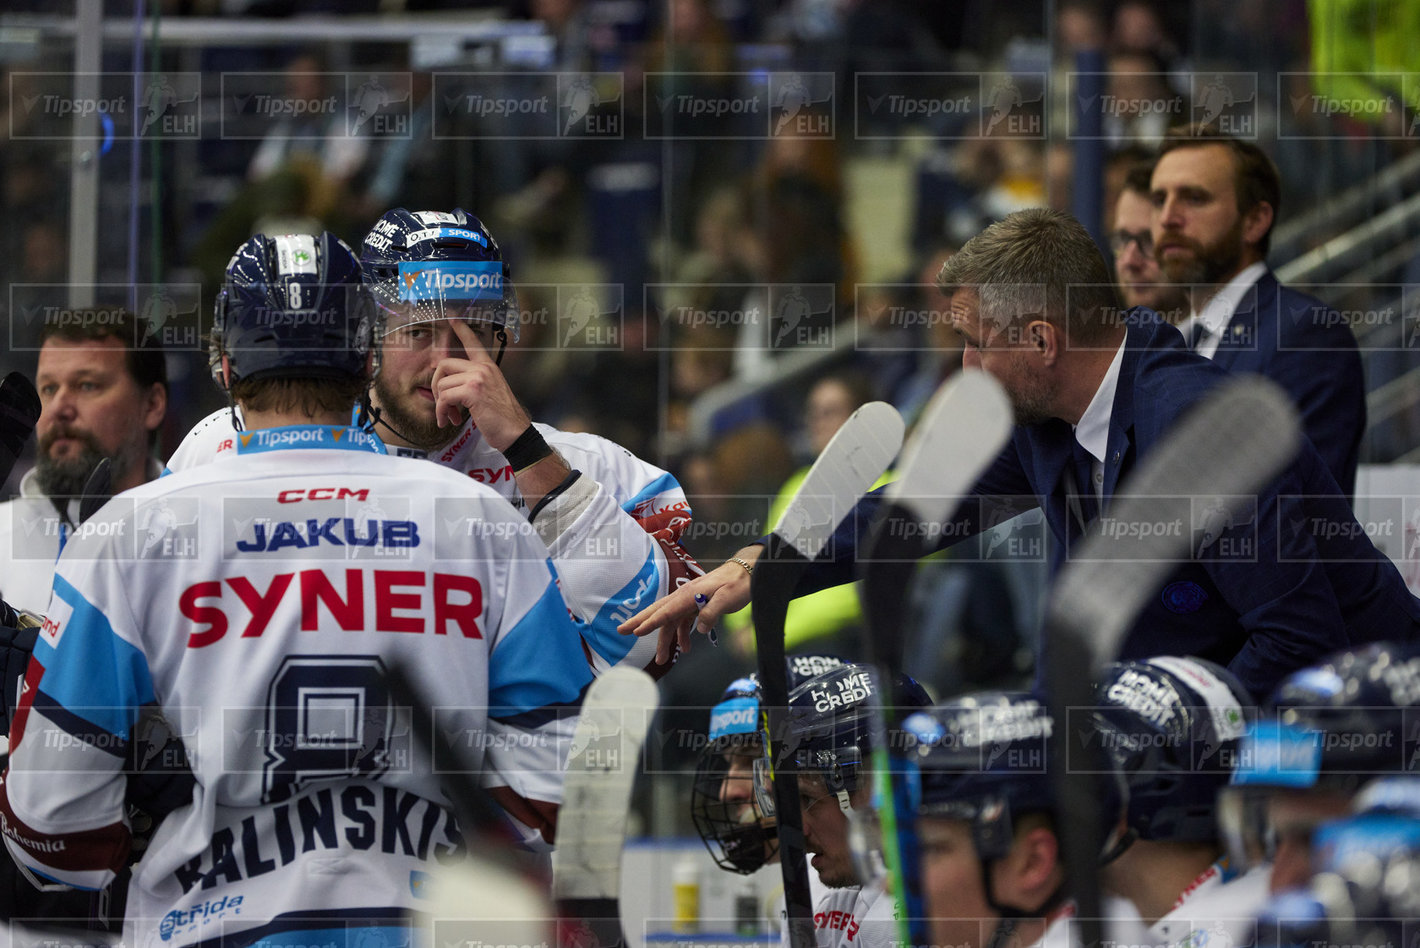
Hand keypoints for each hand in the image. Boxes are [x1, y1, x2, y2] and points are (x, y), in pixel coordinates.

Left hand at [431, 320, 529, 449]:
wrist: (515, 433)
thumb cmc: (503, 418)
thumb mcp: (490, 394)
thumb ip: (474, 384)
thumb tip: (449, 386)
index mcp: (489, 367)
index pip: (474, 343)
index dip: (462, 329)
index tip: (453, 317)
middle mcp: (483, 368)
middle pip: (444, 364)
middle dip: (436, 386)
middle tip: (442, 403)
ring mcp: (478, 378)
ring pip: (441, 384)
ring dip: (440, 405)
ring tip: (449, 417)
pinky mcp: (472, 391)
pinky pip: (444, 397)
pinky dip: (442, 412)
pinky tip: (449, 421)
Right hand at [618, 545, 761, 663]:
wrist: (747, 571)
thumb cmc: (738, 583)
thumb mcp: (728, 598)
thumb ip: (711, 613)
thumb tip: (698, 630)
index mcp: (690, 594)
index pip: (667, 611)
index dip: (651, 622)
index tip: (636, 632)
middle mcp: (685, 596)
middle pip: (659, 612)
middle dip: (640, 623)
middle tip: (621, 631)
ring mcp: (690, 601)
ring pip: (670, 621)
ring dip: (665, 640)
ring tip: (661, 659)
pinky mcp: (696, 605)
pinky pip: (683, 621)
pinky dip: (682, 635)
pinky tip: (687, 648)